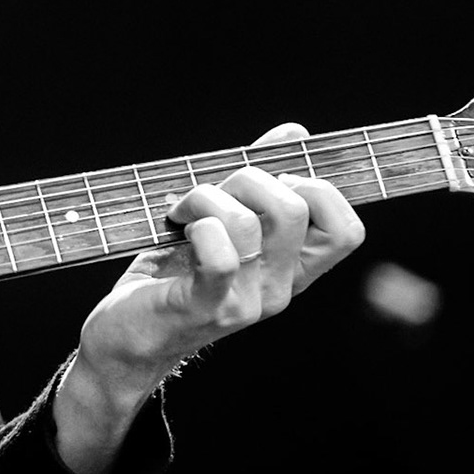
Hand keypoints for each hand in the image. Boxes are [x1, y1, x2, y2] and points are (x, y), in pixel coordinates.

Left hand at [51, 122, 365, 473]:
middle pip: (295, 209)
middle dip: (247, 177)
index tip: (272, 181)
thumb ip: (259, 183)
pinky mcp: (207, 307)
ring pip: (248, 221)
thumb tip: (295, 133)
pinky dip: (196, 225)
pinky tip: (176, 228)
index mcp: (291, 269)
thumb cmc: (172, 274)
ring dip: (205, 197)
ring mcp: (247, 302)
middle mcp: (279, 289)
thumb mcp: (221, 224)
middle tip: (210, 191)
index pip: (347, 231)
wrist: (126, 339)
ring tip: (180, 211)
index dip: (319, 190)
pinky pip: (220, 254)